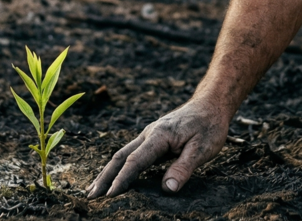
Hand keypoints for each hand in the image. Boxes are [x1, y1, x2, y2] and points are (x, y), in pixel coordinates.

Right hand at [87, 98, 229, 197]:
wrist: (211, 103)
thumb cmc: (208, 125)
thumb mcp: (202, 149)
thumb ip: (183, 168)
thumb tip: (167, 188)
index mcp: (158, 136)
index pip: (135, 161)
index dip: (121, 180)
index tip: (109, 196)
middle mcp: (148, 134)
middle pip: (120, 157)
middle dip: (105, 177)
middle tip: (90, 196)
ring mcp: (148, 135)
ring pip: (122, 154)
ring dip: (107, 172)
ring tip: (94, 190)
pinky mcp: (152, 138)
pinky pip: (130, 153)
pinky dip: (118, 166)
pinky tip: (114, 176)